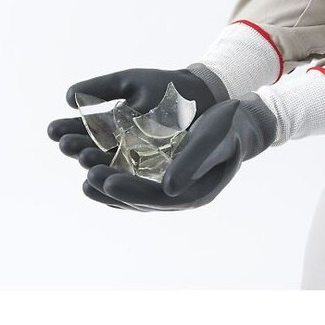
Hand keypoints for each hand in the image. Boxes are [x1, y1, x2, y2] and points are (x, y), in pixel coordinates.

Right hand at [47, 68, 218, 167]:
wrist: (199, 93)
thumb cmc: (164, 86)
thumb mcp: (128, 82)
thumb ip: (101, 88)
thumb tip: (67, 97)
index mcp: (111, 124)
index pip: (83, 130)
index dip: (68, 130)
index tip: (53, 131)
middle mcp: (121, 144)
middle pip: (94, 149)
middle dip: (79, 147)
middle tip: (65, 145)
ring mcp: (138, 157)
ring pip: (112, 162)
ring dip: (97, 161)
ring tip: (82, 156)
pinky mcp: (157, 166)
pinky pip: (139, 170)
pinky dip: (124, 171)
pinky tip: (110, 171)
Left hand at [82, 95, 276, 210]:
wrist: (239, 125)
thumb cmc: (228, 129)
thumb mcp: (212, 139)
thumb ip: (192, 162)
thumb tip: (167, 188)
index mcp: (194, 192)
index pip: (157, 198)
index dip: (130, 190)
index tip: (104, 181)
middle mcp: (180, 195)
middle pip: (141, 199)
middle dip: (113, 189)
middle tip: (87, 176)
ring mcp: (172, 188)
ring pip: (135, 193)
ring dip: (110, 186)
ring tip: (85, 178)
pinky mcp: (164, 176)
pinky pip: (137, 181)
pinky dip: (118, 176)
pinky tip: (98, 169)